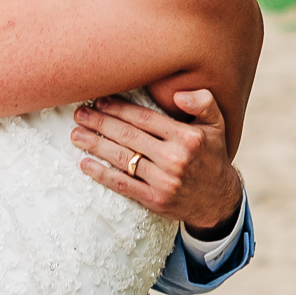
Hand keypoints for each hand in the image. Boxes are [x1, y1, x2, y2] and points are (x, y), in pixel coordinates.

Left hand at [72, 90, 242, 233]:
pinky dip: (101, 174)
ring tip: (76, 135)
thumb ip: (202, 103)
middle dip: (100, 123)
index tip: (99, 100)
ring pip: (122, 158)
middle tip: (79, 113)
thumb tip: (179, 94)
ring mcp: (164, 181)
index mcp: (187, 137)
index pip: (144, 118)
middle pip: (128, 136)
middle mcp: (175, 158)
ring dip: (95, 145)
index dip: (118, 108)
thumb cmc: (212, 155)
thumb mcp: (216, 125)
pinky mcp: (155, 200)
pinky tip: (85, 164)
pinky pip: (123, 185)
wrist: (219, 199)